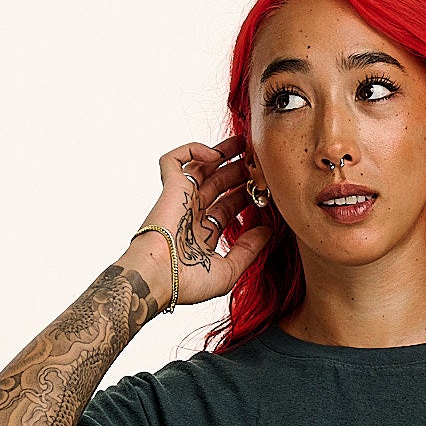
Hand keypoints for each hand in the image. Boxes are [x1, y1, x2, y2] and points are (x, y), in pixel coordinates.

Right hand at [129, 135, 271, 310]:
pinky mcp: (169, 187)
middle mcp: (190, 215)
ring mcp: (180, 200)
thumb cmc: (187, 282)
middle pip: (217, 185)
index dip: (245, 197)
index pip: (226, 208)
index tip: (265, 191)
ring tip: (245, 143)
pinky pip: (174, 159)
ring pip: (200, 167)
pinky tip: (215, 156)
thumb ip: (249, 250)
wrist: (158, 277)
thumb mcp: (228, 271)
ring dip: (222, 154)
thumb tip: (268, 230)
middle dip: (238, 172)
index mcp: (201, 235)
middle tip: (258, 162)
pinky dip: (193, 150)